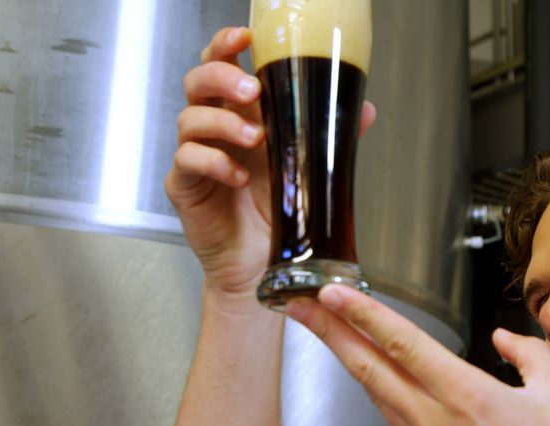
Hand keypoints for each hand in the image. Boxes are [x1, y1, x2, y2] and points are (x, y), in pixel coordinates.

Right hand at [166, 27, 376, 305]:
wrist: (262, 263)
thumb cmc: (278, 212)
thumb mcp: (307, 167)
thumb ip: (329, 136)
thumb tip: (365, 110)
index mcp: (240, 114)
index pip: (221, 65)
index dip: (225, 46)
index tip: (244, 38)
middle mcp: (214, 128)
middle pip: (198, 81)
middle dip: (222, 78)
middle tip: (252, 94)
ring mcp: (196, 154)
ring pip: (190, 118)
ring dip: (224, 123)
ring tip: (256, 141)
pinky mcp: (184, 185)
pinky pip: (188, 160)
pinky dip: (214, 162)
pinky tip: (239, 176)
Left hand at [286, 285, 549, 425]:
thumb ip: (528, 354)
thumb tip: (505, 338)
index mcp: (465, 396)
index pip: (401, 343)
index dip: (363, 314)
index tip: (334, 293)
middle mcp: (433, 421)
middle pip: (366, 366)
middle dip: (328, 331)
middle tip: (300, 304)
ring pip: (374, 392)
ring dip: (348, 358)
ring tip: (329, 331)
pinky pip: (392, 418)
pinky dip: (377, 390)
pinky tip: (375, 377)